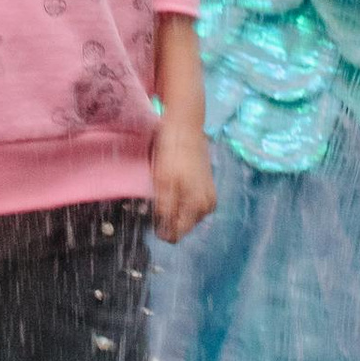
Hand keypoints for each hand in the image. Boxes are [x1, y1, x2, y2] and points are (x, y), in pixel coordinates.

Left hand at [151, 118, 217, 243]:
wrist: (186, 126)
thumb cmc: (173, 152)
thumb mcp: (163, 182)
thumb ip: (166, 209)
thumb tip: (165, 232)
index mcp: (198, 206)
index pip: (177, 234)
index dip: (161, 229)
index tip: (151, 215)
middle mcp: (208, 205)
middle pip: (183, 225)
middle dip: (169, 218)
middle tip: (156, 199)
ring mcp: (209, 195)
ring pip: (187, 214)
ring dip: (174, 207)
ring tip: (164, 189)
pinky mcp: (207, 185)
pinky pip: (191, 202)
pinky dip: (180, 198)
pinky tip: (172, 184)